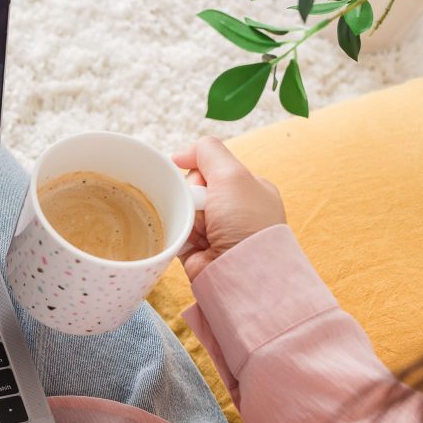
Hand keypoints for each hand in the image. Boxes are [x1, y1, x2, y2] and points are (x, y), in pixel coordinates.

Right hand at [172, 136, 285, 281]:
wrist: (240, 271)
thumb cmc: (245, 222)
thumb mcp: (232, 173)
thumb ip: (207, 151)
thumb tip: (179, 155)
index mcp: (247, 188)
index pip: (211, 167)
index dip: (197, 170)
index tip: (193, 177)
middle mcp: (233, 209)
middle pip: (193, 187)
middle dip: (191, 195)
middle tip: (203, 208)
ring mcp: (215, 230)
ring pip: (182, 208)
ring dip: (184, 215)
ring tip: (196, 228)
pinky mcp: (196, 249)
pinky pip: (175, 230)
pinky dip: (177, 232)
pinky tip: (185, 238)